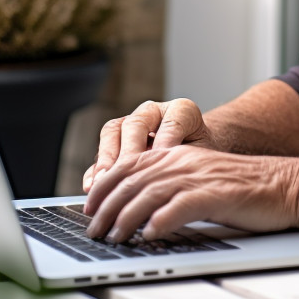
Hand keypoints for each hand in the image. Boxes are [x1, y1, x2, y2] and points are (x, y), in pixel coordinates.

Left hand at [82, 146, 298, 240]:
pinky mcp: (216, 193)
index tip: (89, 207)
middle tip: (94, 230)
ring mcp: (200, 175)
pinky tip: (149, 235)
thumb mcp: (200, 180)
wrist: (285, 185)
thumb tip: (137, 212)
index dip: (104, 186)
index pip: (129, 166)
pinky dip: (160, 221)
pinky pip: (180, 206)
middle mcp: (184, 160)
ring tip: (114, 237)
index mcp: (177, 154)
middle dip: (107, 207)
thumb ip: (170, 187)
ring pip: (150, 193)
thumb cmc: (244, 190)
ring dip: (126, 217)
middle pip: (133, 180)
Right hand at [83, 99, 215, 193]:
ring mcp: (131, 125)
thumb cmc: (204, 157)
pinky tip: (92, 188)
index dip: (166, 140)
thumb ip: (191, 161)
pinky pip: (101, 153)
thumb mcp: (206, 156)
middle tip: (127, 173)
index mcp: (181, 110)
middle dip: (129, 151)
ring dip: (106, 159)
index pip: (172, 121)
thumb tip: (170, 177)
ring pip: (112, 133)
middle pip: (135, 125)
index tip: (164, 159)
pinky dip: (95, 171)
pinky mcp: (116, 144)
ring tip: (103, 182)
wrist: (197, 156)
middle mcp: (152, 112)